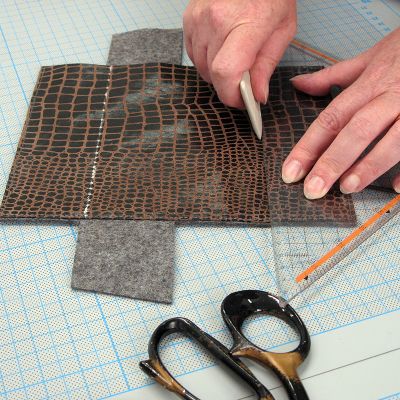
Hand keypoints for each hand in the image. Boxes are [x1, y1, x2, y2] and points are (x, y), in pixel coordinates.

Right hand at [183, 0, 295, 107]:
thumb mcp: (282, 30)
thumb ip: (267, 66)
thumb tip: (257, 96)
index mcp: (246, 23)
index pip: (226, 72)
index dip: (231, 95)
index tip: (241, 101)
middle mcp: (216, 20)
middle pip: (213, 74)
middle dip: (228, 85)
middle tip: (242, 78)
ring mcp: (198, 18)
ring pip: (201, 67)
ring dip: (216, 72)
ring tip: (233, 57)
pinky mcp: (188, 18)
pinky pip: (193, 54)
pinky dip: (205, 59)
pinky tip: (220, 48)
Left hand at [282, 28, 399, 198]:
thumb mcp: (368, 58)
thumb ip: (332, 76)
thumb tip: (298, 83)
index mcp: (369, 84)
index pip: (331, 119)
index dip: (308, 147)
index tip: (291, 171)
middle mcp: (390, 96)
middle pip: (356, 130)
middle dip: (332, 162)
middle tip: (313, 189)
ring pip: (392, 139)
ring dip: (369, 165)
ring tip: (347, 188)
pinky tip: (397, 187)